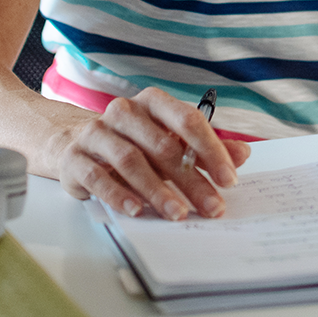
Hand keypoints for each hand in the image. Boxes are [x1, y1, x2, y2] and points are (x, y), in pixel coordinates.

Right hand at [50, 88, 250, 219]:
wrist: (75, 145)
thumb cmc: (133, 144)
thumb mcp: (170, 143)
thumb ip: (204, 150)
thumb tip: (242, 155)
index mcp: (152, 102)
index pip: (187, 121)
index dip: (211, 150)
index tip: (229, 180)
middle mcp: (123, 111)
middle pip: (162, 146)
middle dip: (190, 180)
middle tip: (211, 206)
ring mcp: (96, 133)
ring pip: (130, 161)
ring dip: (157, 191)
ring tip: (178, 213)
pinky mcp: (75, 157)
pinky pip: (97, 176)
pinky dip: (118, 195)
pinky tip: (137, 210)